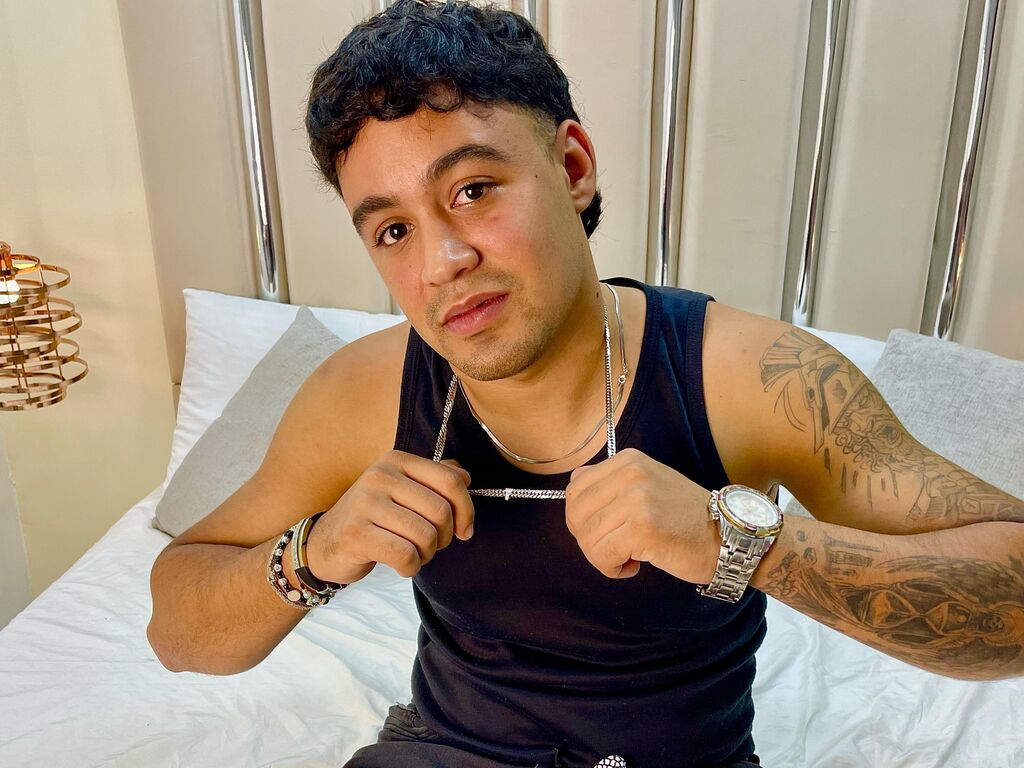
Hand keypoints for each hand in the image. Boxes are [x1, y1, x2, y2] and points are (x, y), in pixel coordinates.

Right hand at [304, 451, 474, 585]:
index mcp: (396, 461)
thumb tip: (466, 478)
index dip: (466, 510)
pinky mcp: (355, 533)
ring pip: (425, 536)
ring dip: (426, 555)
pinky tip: (402, 565)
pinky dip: (411, 567)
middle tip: (430, 546)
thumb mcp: (402, 492)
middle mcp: (380, 475)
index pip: (450, 481)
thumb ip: (435, 481)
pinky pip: (405, 555)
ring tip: (413, 554)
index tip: (464, 530)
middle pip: (441, 511)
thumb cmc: (373, 520)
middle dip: (444, 538)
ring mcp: (365, 502)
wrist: (324, 545)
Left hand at [565, 448, 719, 583]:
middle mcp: (631, 474)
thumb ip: (611, 482)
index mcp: (628, 461)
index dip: (582, 519)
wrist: (729, 537)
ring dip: (603, 557)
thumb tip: (575, 480)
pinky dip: (613, 569)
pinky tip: (635, 565)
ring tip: (629, 556)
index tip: (606, 530)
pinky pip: (602, 555)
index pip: (575, 489)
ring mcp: (636, 500)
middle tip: (616, 548)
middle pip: (576, 514)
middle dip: (589, 540)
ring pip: (587, 538)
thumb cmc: (686, 519)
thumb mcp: (648, 485)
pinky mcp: (642, 528)